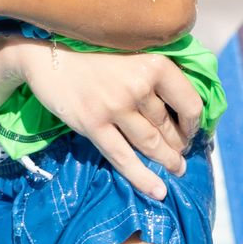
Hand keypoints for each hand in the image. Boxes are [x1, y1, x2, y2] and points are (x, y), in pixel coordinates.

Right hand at [12, 43, 200, 201]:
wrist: (49, 54)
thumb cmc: (94, 52)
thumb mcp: (132, 52)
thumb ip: (155, 73)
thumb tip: (181, 106)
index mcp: (154, 63)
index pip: (190, 103)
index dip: (194, 123)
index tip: (191, 130)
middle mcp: (138, 85)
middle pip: (168, 126)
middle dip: (179, 145)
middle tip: (182, 153)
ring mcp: (115, 106)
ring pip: (150, 144)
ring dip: (167, 161)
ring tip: (176, 169)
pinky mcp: (93, 124)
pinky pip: (123, 158)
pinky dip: (143, 178)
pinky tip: (158, 191)